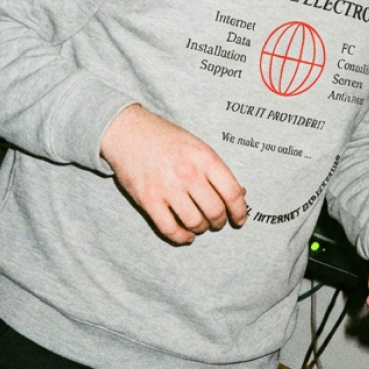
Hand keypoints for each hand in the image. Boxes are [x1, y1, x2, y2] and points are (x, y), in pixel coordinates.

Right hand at [100, 104, 245, 244]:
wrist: (128, 132)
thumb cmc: (167, 140)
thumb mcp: (198, 147)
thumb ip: (217, 170)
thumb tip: (240, 194)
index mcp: (205, 158)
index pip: (232, 193)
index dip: (240, 211)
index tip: (240, 219)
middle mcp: (188, 173)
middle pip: (215, 211)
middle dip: (219, 222)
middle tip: (217, 222)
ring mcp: (167, 187)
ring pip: (195, 222)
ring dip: (201, 228)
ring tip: (200, 225)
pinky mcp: (148, 199)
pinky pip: (170, 229)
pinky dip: (181, 237)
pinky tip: (186, 235)